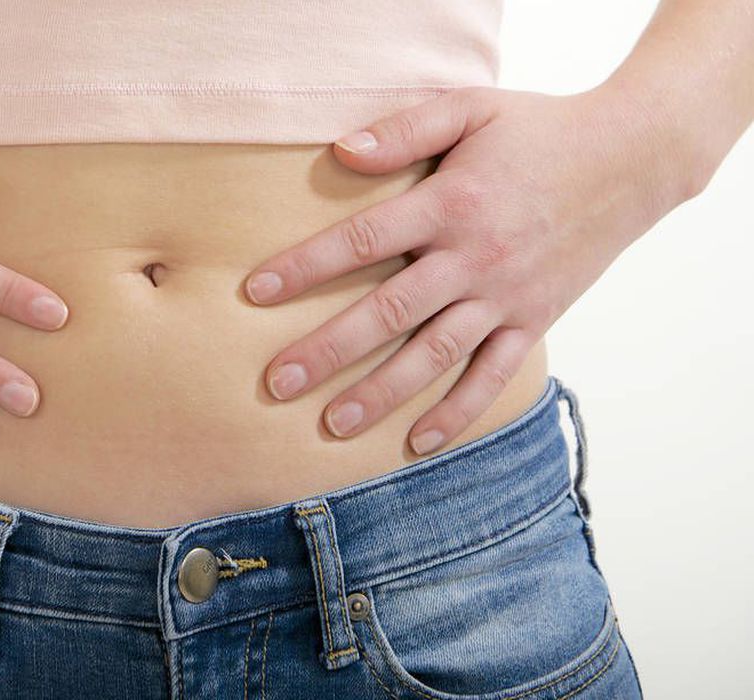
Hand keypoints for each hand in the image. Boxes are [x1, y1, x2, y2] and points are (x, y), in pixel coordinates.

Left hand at [242, 84, 697, 454]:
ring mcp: (506, 296)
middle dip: (328, 350)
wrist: (632, 158)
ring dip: (381, 393)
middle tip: (277, 382)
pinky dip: (458, 412)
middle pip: (388, 312)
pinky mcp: (534, 320)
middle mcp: (473, 257)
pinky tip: (419, 443)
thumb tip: (340, 152)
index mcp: (450, 204)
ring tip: (331, 425)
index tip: (255, 292)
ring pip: (434, 355)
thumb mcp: (471, 109)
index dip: (305, 267)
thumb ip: (405, 130)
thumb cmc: (538, 130)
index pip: (362, 240)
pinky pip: (493, 376)